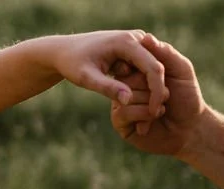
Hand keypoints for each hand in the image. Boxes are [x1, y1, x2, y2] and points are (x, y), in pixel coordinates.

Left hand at [50, 30, 167, 115]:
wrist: (65, 51)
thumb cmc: (72, 63)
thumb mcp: (86, 78)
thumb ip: (107, 88)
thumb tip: (128, 100)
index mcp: (127, 42)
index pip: (152, 67)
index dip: (156, 90)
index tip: (154, 111)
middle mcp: (136, 38)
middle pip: (157, 67)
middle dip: (158, 92)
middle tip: (155, 115)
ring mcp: (136, 42)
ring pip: (153, 68)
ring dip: (153, 90)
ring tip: (149, 114)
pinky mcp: (134, 50)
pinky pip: (145, 69)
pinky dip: (144, 86)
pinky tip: (142, 104)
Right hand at [111, 34, 206, 155]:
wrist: (189, 129)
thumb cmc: (187, 98)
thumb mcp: (181, 70)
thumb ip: (165, 53)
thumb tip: (146, 37)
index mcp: (139, 72)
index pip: (132, 62)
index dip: (149, 71)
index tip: (164, 79)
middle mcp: (127, 86)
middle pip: (127, 80)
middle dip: (153, 90)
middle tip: (167, 98)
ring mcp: (121, 104)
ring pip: (126, 96)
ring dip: (151, 105)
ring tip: (160, 112)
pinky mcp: (120, 122)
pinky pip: (124, 112)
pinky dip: (144, 116)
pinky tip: (150, 124)